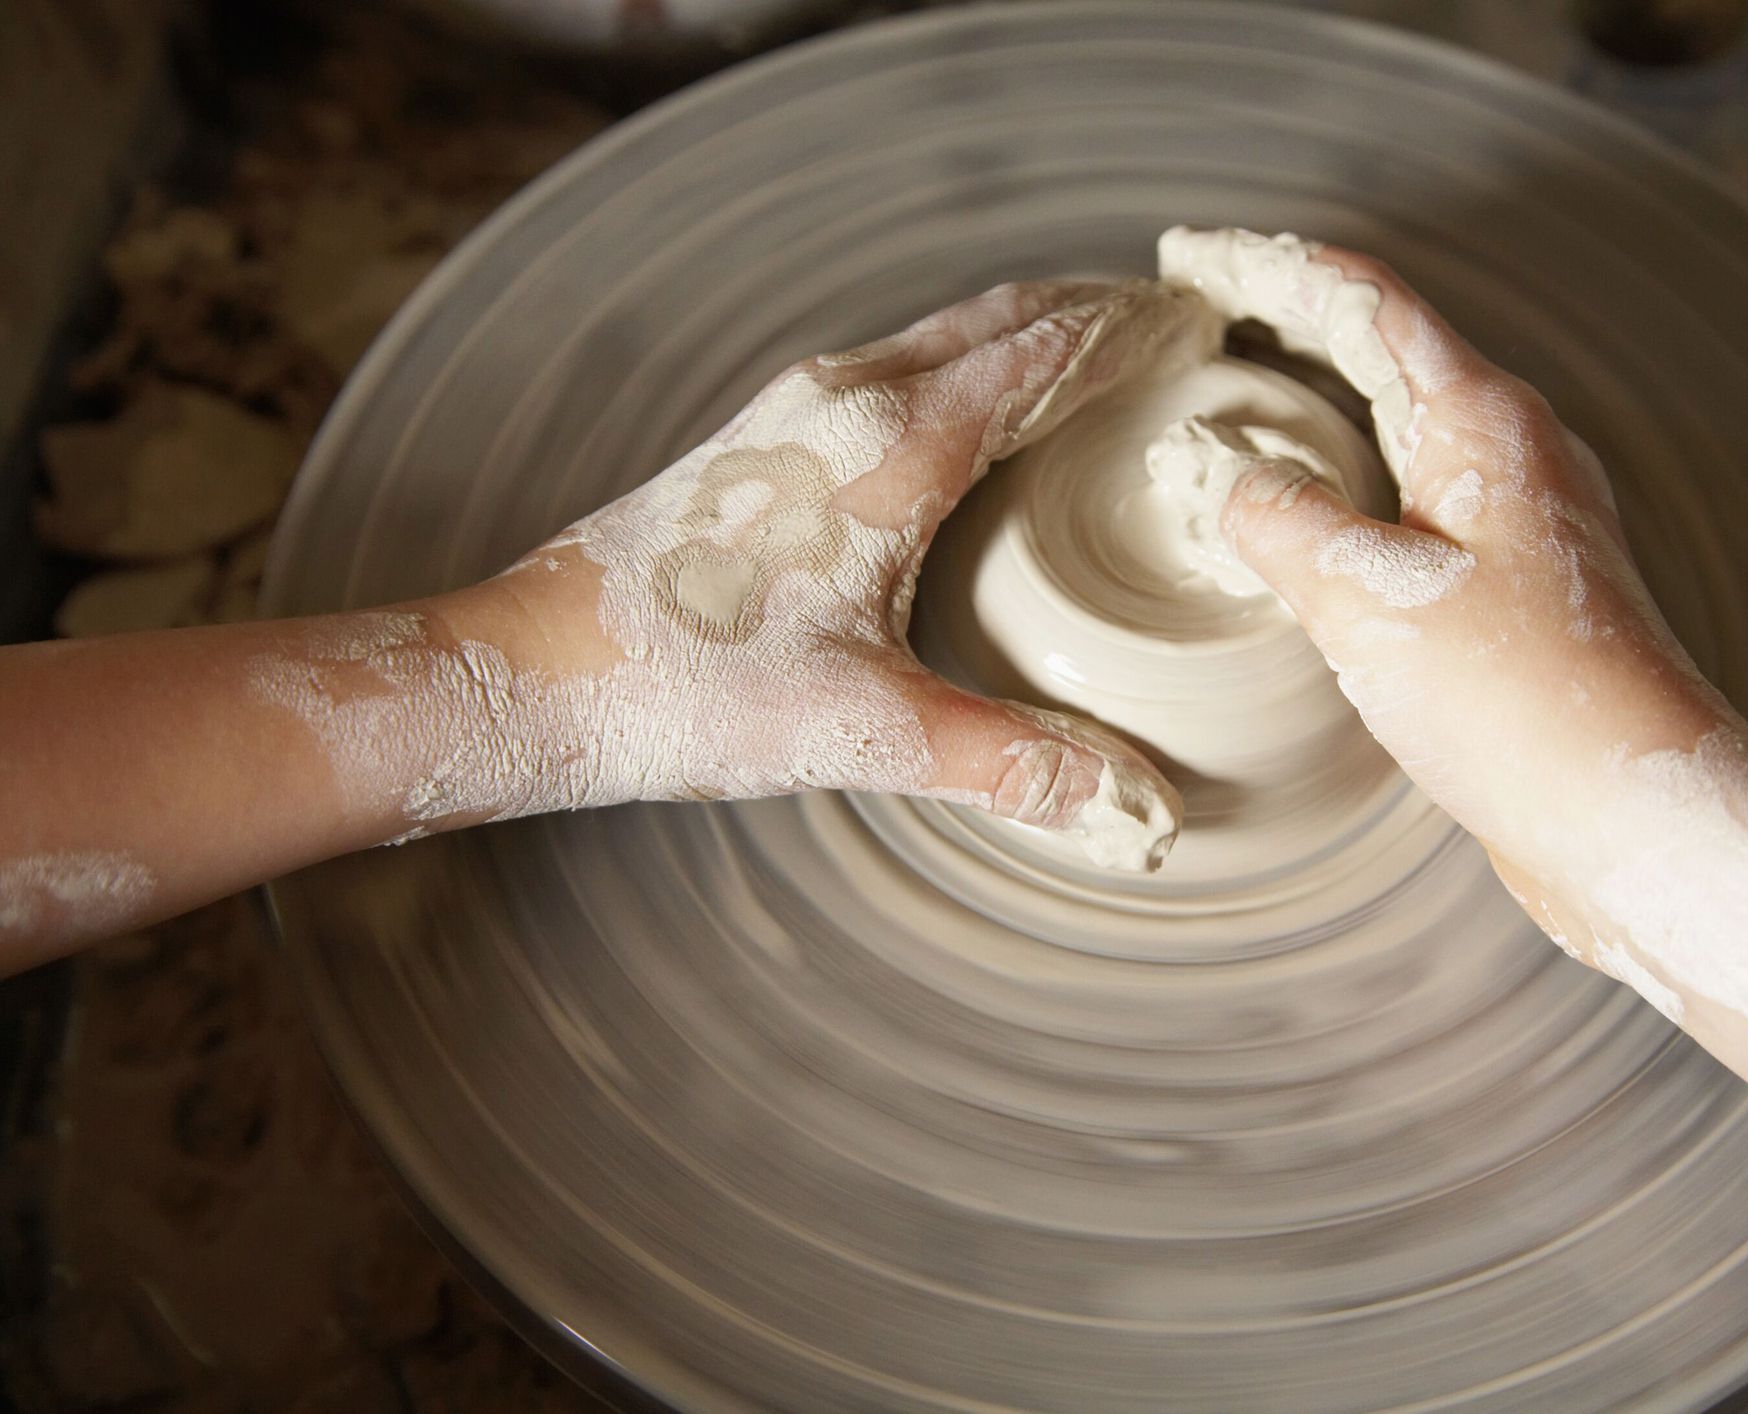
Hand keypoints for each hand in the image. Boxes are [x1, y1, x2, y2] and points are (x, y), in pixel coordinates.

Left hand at [472, 279, 1220, 867]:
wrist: (527, 672)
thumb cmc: (683, 690)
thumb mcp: (865, 731)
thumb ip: (1008, 761)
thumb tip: (1133, 807)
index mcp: (892, 445)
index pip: (1046, 353)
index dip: (1133, 336)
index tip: (1204, 329)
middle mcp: (844, 400)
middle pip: (999, 320)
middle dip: (1095, 315)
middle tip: (1172, 327)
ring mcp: (794, 411)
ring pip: (942, 337)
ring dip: (1027, 333)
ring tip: (1096, 356)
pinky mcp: (761, 441)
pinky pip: (896, 369)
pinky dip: (966, 365)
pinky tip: (975, 419)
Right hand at [1155, 227, 1739, 886]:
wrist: (1633, 820)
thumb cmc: (1520, 701)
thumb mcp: (1366, 599)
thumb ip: (1278, 519)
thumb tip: (1220, 474)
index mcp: (1485, 422)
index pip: (1364, 303)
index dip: (1270, 271)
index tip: (1189, 259)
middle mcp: (1512, 453)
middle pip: (1384, 351)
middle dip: (1287, 321)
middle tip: (1197, 307)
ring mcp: (1517, 523)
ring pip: (1397, 428)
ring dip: (1315, 402)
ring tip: (1234, 397)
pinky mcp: (1512, 593)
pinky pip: (1408, 503)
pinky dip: (1341, 482)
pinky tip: (1301, 519)